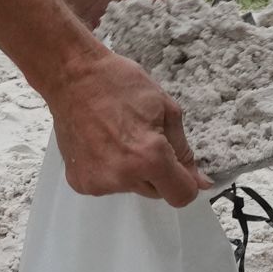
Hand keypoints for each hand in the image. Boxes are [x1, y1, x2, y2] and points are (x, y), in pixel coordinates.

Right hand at [48, 50, 208, 203]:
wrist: (72, 76)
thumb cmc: (118, 83)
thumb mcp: (166, 109)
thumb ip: (183, 151)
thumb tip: (200, 182)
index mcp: (150, 157)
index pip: (182, 195)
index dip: (186, 180)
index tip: (179, 165)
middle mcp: (123, 176)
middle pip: (157, 192)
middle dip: (158, 171)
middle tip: (143, 138)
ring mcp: (98, 182)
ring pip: (133, 187)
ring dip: (134, 170)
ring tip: (119, 136)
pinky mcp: (80, 182)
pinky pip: (109, 185)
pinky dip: (111, 170)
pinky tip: (103, 143)